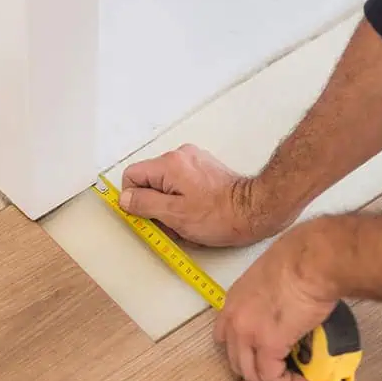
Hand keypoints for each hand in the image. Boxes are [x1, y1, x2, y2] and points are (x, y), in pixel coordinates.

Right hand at [119, 144, 291, 247]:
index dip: (134, 199)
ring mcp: (194, 162)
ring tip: (188, 221)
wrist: (256, 210)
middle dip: (155, 205)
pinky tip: (197, 215)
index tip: (145, 217)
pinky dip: (184, 201)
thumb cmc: (222, 215)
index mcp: (169, 164)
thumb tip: (125, 199)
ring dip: (170, 205)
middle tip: (171, 224)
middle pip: (149, 180)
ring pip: (166, 185)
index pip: (132, 176)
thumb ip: (144, 204)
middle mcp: (180, 156)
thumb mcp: (174, 215)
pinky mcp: (205, 170)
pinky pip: (182, 185)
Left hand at [213, 225, 337, 380]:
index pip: (225, 336)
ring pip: (252, 374)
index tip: (263, 354)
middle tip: (283, 369)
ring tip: (296, 378)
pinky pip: (273, 378)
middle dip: (259, 370)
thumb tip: (289, 310)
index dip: (244, 351)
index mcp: (235, 299)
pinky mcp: (269, 345)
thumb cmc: (304, 257)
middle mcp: (235, 318)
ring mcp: (248, 333)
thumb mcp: (274, 274)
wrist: (315, 260)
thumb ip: (273, 297)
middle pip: (237, 360)